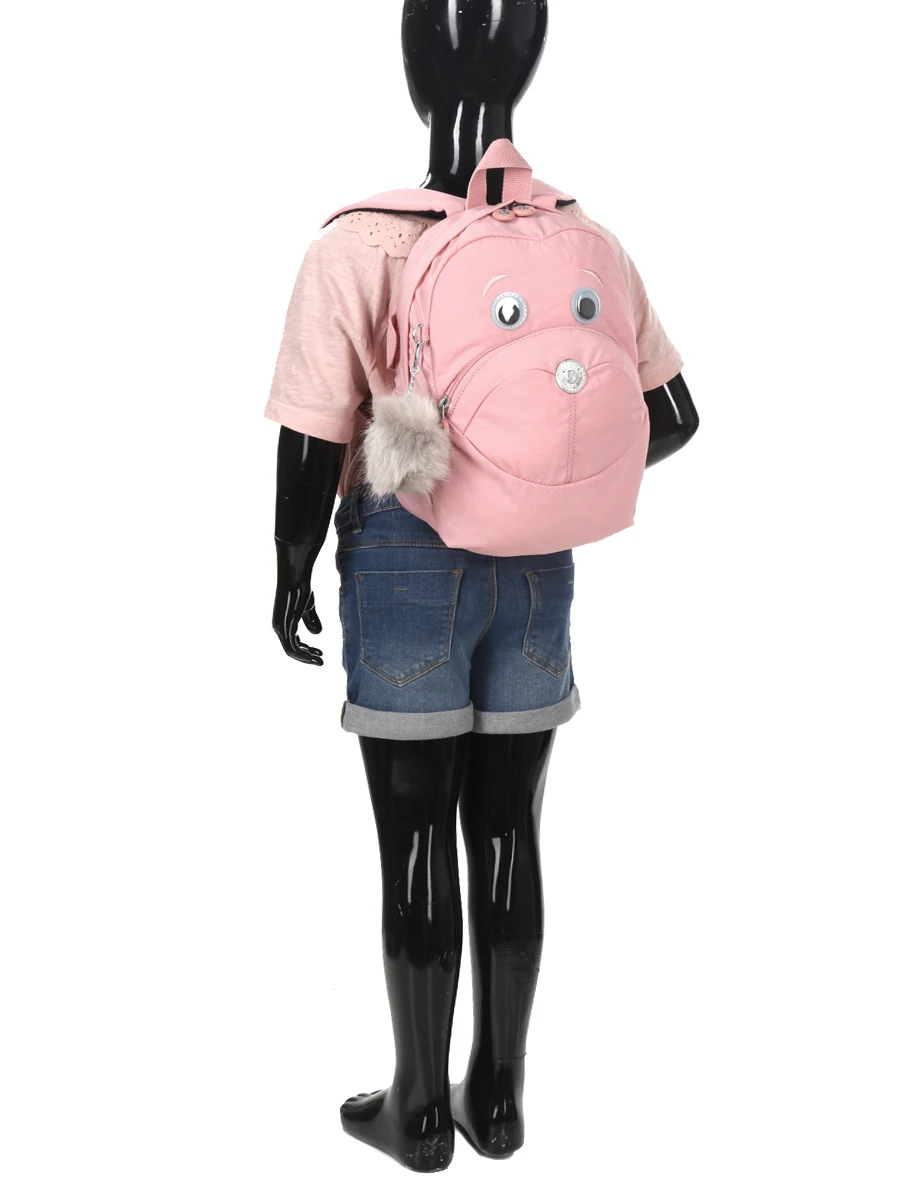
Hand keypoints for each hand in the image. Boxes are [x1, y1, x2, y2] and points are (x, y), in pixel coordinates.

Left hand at [272, 540, 324, 664]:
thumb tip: (317, 634)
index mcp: (284, 623)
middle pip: (291, 650)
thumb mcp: (308, 607)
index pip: (293, 643)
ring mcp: (280, 627)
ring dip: (306, 658)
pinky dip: (304, 654)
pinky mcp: (284, 625)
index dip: (306, 650)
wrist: (295, 574)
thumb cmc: (301, 586)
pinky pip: (291, 647)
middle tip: (321, 661)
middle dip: (306, 657)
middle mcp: (279, 627)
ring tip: (320, 661)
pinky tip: (316, 655)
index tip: (320, 653)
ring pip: (291, 651)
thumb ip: (310, 620)